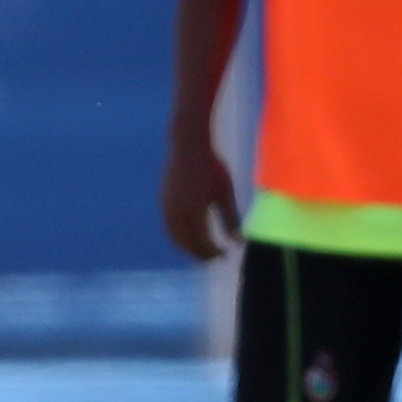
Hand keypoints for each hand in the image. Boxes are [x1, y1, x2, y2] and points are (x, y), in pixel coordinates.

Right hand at [161, 136, 242, 260]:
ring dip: (188, 247)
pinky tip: (191, 234)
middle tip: (215, 257)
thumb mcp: (225, 192)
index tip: (226, 254)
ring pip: (175, 237)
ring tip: (202, 250)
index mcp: (194, 211)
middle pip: (187, 244)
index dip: (213, 252)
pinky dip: (179, 237)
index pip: (202, 242)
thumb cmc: (212, 167)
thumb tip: (238, 241)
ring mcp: (167, 207)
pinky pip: (170, 227)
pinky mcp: (163, 201)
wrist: (187, 144)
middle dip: (200, 254)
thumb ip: (230, 218)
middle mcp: (177, 212)